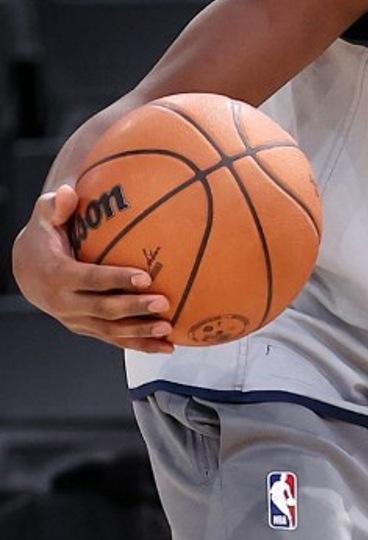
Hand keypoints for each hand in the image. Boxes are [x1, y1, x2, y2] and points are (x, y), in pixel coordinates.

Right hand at [11, 184, 174, 352]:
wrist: (26, 270)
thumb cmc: (44, 237)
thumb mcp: (44, 217)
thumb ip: (56, 205)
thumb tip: (69, 193)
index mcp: (57, 274)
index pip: (90, 278)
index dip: (117, 279)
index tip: (145, 276)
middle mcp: (64, 303)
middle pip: (103, 309)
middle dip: (134, 308)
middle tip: (163, 303)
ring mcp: (75, 319)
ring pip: (110, 331)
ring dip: (140, 333)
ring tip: (168, 329)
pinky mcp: (86, 328)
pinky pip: (113, 339)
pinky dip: (139, 345)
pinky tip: (166, 347)